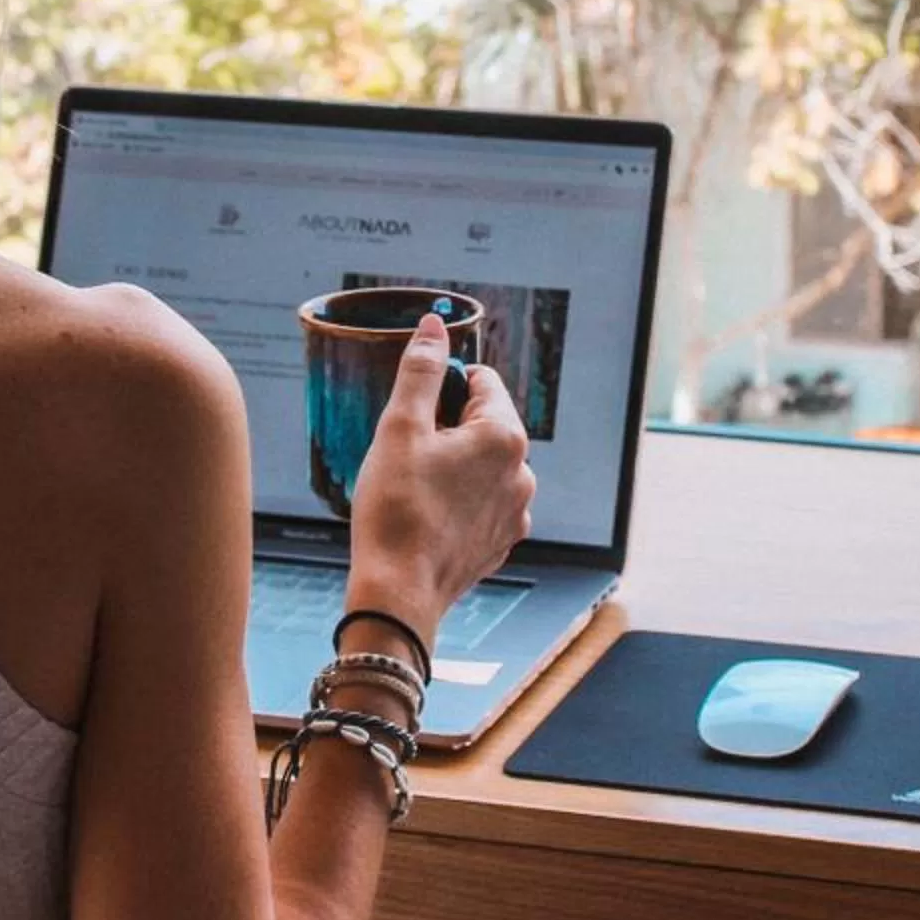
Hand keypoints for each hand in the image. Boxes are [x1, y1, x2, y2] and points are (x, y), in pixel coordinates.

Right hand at [345, 315, 534, 638]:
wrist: (398, 592)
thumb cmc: (396, 510)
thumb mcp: (400, 428)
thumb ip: (420, 371)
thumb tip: (435, 326)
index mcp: (505, 436)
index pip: (481, 381)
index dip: (442, 386)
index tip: (413, 408)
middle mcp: (522, 473)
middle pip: (483, 423)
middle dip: (446, 427)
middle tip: (405, 450)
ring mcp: (516, 512)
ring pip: (482, 465)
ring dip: (452, 464)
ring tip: (412, 485)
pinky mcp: (500, 541)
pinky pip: (481, 502)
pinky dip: (457, 499)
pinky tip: (425, 514)